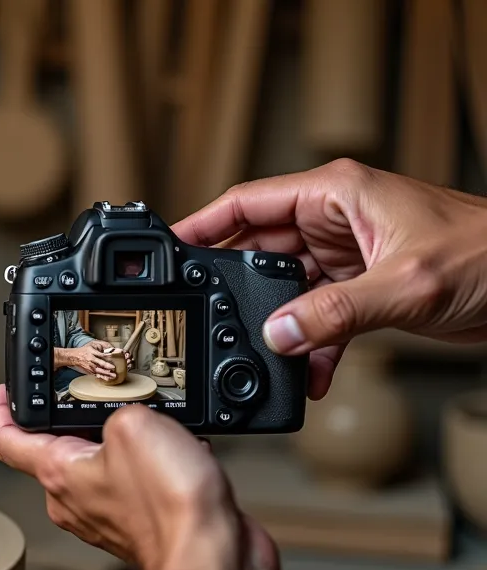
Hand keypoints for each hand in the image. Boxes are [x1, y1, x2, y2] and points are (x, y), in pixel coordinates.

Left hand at [0, 386, 280, 569]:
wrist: (213, 556)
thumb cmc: (169, 506)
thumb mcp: (134, 424)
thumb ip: (118, 410)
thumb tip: (129, 418)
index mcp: (58, 473)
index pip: (9, 441)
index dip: (1, 410)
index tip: (3, 393)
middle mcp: (76, 501)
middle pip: (63, 449)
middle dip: (84, 421)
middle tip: (105, 398)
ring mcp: (109, 517)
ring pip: (107, 466)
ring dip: (131, 444)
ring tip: (161, 430)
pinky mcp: (143, 526)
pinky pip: (141, 484)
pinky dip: (160, 466)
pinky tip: (184, 457)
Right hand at [58, 343, 118, 378]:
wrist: (75, 357)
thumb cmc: (85, 350)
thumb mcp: (92, 344)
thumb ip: (101, 345)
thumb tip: (111, 348)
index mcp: (91, 352)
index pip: (100, 354)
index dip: (107, 356)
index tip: (113, 357)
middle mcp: (91, 360)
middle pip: (100, 363)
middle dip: (107, 366)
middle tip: (114, 368)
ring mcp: (90, 366)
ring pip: (99, 371)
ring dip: (106, 374)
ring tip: (113, 376)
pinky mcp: (90, 371)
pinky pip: (96, 375)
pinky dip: (102, 377)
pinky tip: (107, 378)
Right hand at [173, 159, 486, 398]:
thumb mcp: (405, 284)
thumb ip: (334, 313)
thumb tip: (279, 335)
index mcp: (336, 194)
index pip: (248, 203)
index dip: (203, 226)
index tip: (168, 250)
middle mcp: (336, 220)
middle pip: (259, 251)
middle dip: (239, 291)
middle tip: (210, 320)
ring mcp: (348, 255)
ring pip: (287, 290)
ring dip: (280, 327)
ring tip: (270, 356)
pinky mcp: (365, 287)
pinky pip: (318, 316)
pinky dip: (312, 345)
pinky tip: (310, 372)